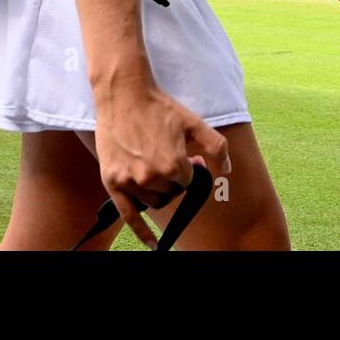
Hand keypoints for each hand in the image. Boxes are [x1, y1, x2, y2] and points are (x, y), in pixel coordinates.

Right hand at [93, 81, 231, 249]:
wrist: (123, 94)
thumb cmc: (159, 107)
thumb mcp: (195, 122)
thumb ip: (216, 146)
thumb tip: (226, 171)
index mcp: (174, 164)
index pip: (190, 182)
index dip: (191, 168)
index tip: (186, 154)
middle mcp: (152, 177)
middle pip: (173, 193)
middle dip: (176, 179)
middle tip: (170, 157)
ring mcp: (130, 181)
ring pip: (154, 202)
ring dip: (160, 190)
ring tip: (155, 166)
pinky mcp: (112, 182)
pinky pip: (129, 217)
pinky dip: (142, 233)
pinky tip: (153, 245)